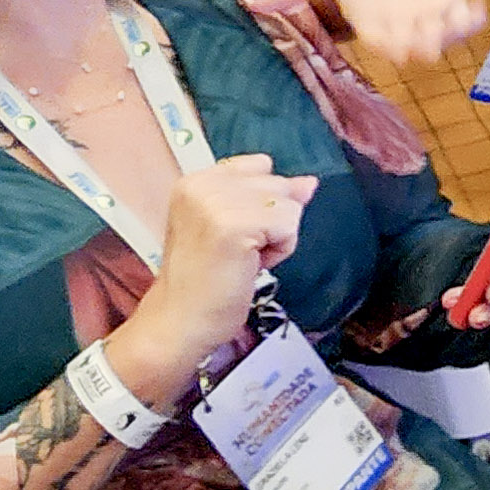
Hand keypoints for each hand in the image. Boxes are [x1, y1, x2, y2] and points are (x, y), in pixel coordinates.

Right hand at [116, 154, 317, 397]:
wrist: (180, 322)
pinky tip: (250, 266)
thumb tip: (309, 182)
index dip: (260, 202)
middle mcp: (203, 184)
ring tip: (242, 259)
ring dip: (277, 237)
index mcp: (196, 180)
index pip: (260, 166)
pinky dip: (280, 250)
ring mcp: (217, 203)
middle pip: (278, 183)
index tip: (233, 234)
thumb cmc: (206, 281)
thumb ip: (267, 198)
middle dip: (270, 220)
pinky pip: (289, 225)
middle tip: (236, 252)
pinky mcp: (234, 225)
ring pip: (289, 204)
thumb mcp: (234, 226)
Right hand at [266, 0, 486, 62]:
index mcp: (372, 25)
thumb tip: (255, 2)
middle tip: (426, 38)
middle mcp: (402, 28)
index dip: (389, 44)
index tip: (395, 43)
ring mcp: (429, 19)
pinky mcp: (452, 5)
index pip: (380, 42)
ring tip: (456, 20)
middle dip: (422, 44)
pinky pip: (466, 19)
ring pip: (444, 38)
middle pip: (415, 47)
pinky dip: (474, 17)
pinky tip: (478, 6)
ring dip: (451, 34)